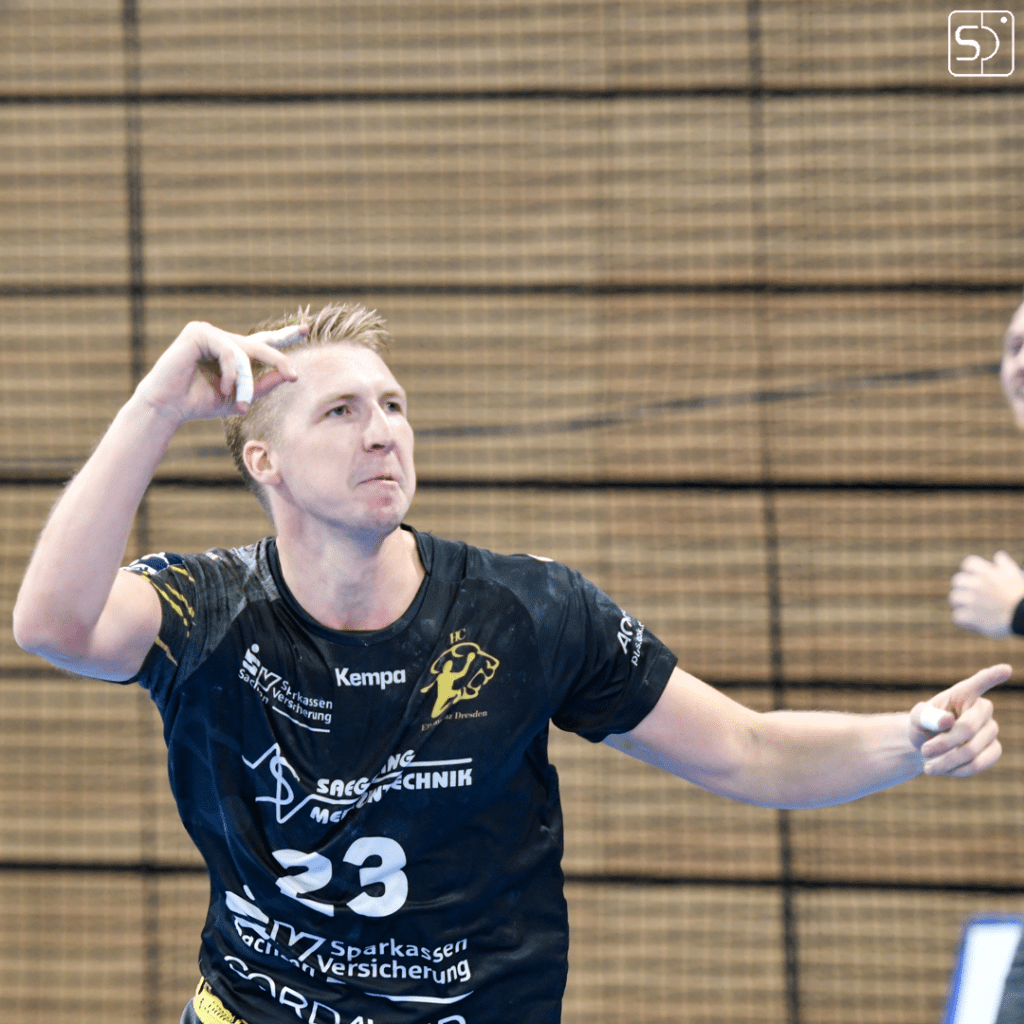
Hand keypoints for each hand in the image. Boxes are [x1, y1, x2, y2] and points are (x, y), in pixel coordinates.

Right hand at [135, 321, 307, 424]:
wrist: (169, 407)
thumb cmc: (201, 403)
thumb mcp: (241, 397)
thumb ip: (265, 385)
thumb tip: (291, 374)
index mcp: (233, 353)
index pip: (263, 341)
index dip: (285, 335)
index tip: (306, 330)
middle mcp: (223, 340)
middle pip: (261, 346)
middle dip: (278, 362)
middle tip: (294, 376)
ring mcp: (210, 333)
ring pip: (246, 351)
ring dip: (247, 381)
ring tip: (241, 403)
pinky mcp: (198, 332)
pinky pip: (229, 351)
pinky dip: (231, 373)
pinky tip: (224, 388)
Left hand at [911, 663, 1009, 776]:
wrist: (929, 748)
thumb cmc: (923, 726)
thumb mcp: (916, 718)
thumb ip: (925, 715)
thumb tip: (947, 721)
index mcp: (963, 694)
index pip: (979, 683)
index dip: (992, 676)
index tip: (1006, 669)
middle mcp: (982, 709)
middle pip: (967, 729)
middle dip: (943, 744)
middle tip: (924, 751)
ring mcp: (991, 729)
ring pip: (972, 751)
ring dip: (947, 761)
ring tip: (929, 767)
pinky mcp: (994, 749)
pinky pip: (981, 763)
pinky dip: (960, 770)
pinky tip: (947, 770)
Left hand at [949, 551, 1023, 638]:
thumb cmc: (1021, 596)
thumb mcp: (1015, 575)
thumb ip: (1004, 564)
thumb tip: (998, 555)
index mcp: (986, 573)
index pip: (969, 564)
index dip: (970, 571)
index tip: (975, 578)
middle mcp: (976, 584)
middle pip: (957, 581)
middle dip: (962, 588)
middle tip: (970, 595)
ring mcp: (971, 600)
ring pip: (954, 598)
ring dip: (960, 603)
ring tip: (969, 609)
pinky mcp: (969, 616)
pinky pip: (957, 616)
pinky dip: (963, 620)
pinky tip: (972, 622)